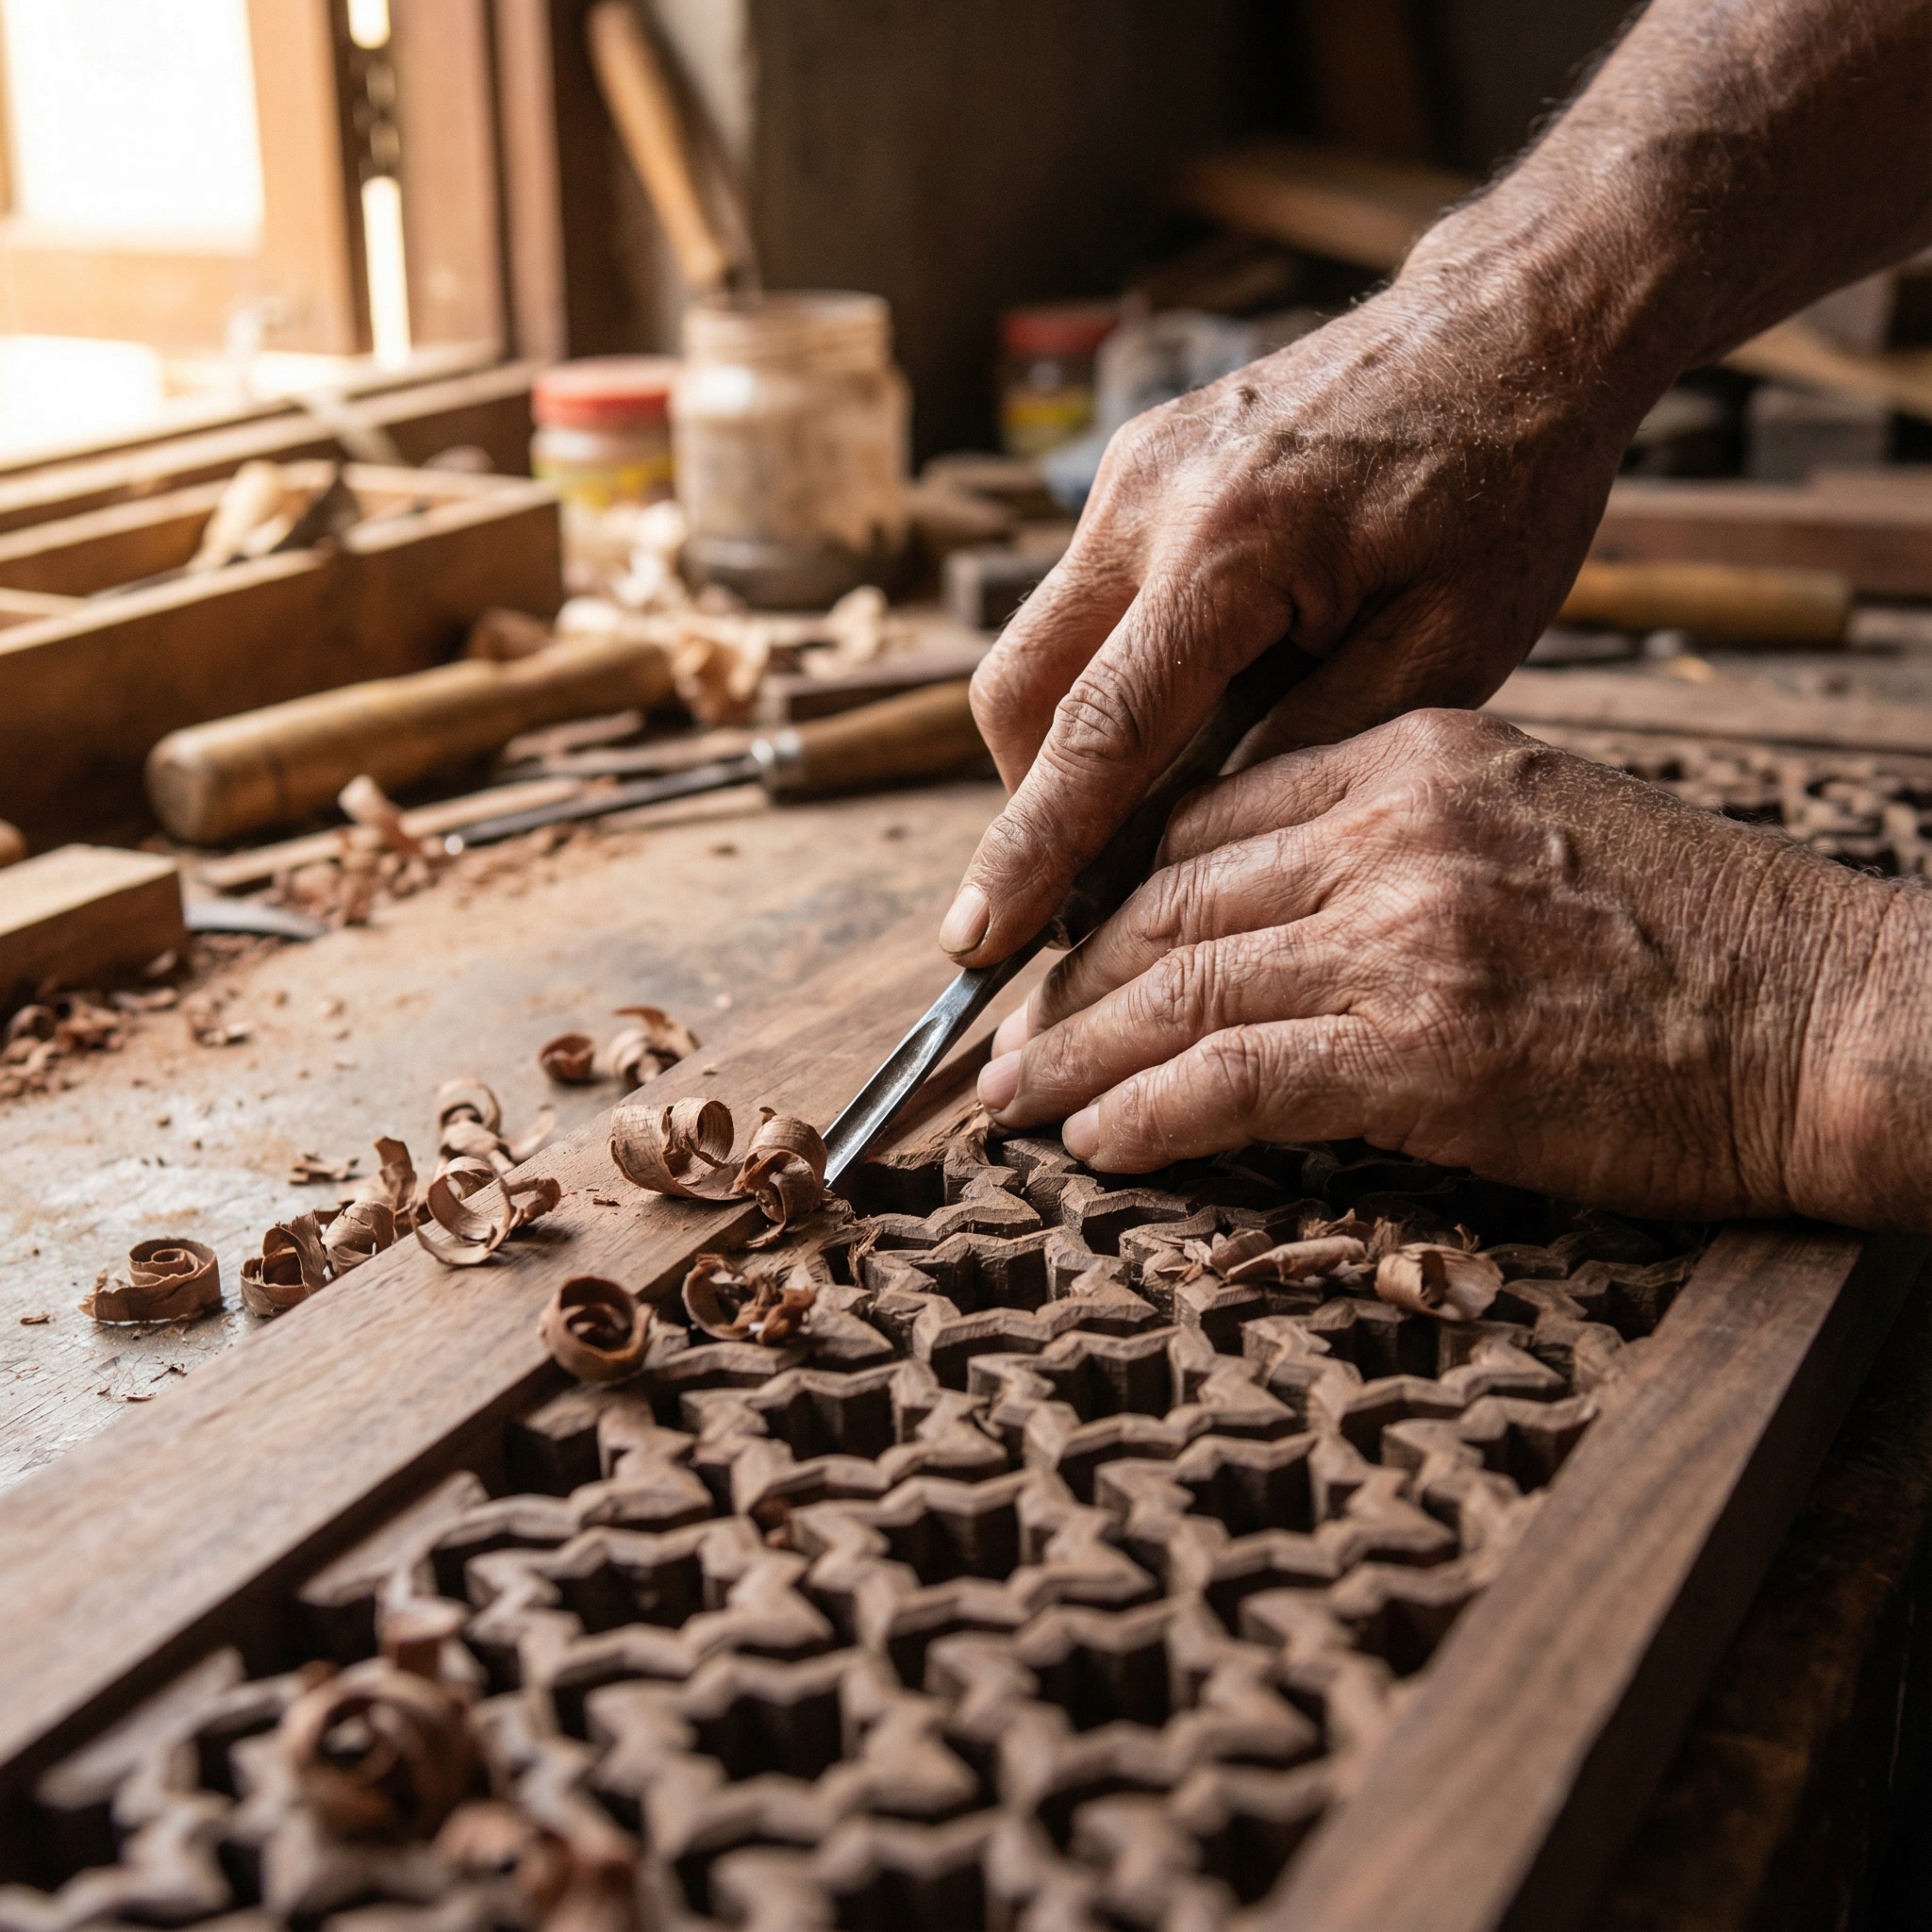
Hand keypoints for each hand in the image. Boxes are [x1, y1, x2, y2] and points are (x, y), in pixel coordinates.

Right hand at [939, 269, 1656, 966]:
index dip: (1029, 851)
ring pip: (1035, 648)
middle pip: (1018, 694)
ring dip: (1063, 746)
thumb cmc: (1506, 485)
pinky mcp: (1139, 467)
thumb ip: (1309, 746)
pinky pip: (1082, 601)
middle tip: (1075, 899)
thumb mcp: (1448, 647)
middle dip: (1030, 807)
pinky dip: (1101, 679)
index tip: (972, 940)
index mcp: (1232, 548)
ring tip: (1141, 814)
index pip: (1096, 734)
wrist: (1514, 323)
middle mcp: (1150, 499)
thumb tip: (1192, 838)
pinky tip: (1179, 717)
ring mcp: (1132, 473)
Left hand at [976, 711, 1931, 1230]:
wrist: (1837, 1019)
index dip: (1115, 894)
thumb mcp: (1539, 825)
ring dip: (1076, 1057)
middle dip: (1071, 980)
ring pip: (1180, 991)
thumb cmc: (1702, 940)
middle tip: (1008, 1038)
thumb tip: (1278, 907)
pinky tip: (1096, 1145)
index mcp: (1419, 754)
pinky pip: (1233, 1080)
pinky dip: (1146, 1116)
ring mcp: (1407, 938)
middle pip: (1170, 902)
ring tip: (1012, 1103)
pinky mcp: (1426, 1056)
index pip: (1209, 819)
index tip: (1067, 949)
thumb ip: (1402, 844)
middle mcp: (1396, 829)